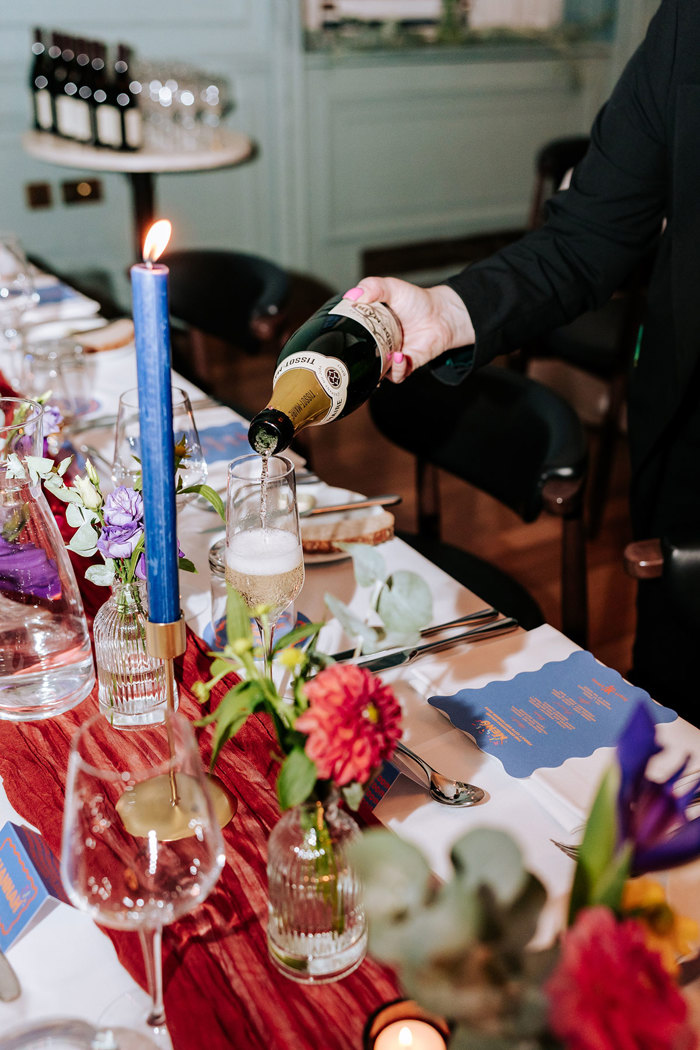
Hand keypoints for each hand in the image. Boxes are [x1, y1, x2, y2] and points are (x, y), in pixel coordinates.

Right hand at [343, 276, 474, 381]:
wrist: (442, 314)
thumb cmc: (416, 301)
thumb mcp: (391, 288)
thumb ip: (372, 287)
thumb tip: (351, 296)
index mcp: (368, 327)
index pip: (347, 335)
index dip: (339, 337)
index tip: (333, 336)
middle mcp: (376, 345)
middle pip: (358, 358)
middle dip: (353, 361)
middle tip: (353, 354)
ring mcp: (389, 357)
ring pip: (376, 371)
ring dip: (378, 367)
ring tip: (385, 353)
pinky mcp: (405, 366)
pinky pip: (397, 375)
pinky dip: (398, 368)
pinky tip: (400, 356)